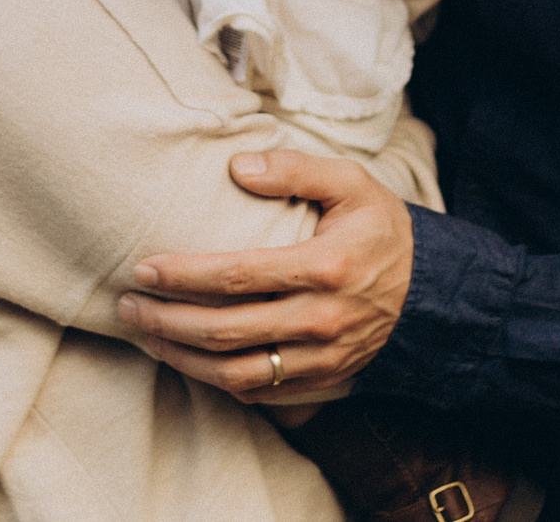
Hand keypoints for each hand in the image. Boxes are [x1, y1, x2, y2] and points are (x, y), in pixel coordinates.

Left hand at [117, 151, 412, 399]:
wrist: (431, 291)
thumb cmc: (380, 228)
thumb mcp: (352, 182)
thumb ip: (295, 168)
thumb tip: (238, 167)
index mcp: (326, 267)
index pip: (237, 276)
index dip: (183, 275)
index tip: (143, 268)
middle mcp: (322, 319)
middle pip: (226, 330)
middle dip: (167, 320)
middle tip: (128, 305)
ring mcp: (322, 357)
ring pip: (236, 371)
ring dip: (182, 357)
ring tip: (145, 335)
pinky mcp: (321, 379)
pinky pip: (259, 392)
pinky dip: (215, 380)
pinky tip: (187, 359)